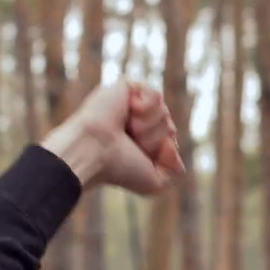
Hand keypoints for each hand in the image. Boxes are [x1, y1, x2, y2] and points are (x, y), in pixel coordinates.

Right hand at [41, 81, 186, 193]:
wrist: (94, 151)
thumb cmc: (118, 168)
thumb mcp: (152, 182)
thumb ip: (173, 169)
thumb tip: (174, 146)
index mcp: (139, 142)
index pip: (170, 140)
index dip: (164, 149)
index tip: (142, 156)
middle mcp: (134, 122)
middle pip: (169, 126)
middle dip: (156, 138)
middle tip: (131, 141)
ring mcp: (129, 104)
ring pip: (163, 111)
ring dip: (148, 125)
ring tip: (126, 128)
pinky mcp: (124, 87)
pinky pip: (155, 95)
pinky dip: (146, 108)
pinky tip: (127, 112)